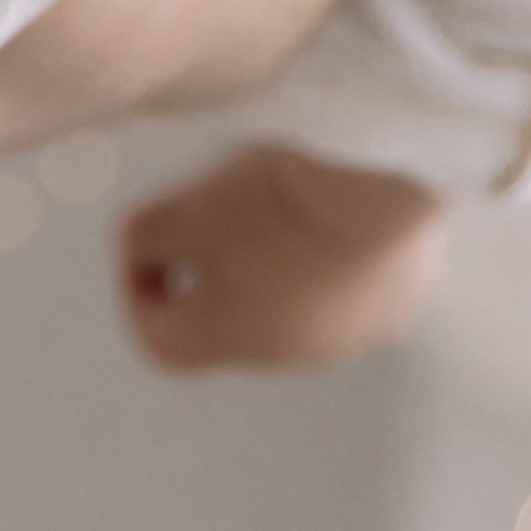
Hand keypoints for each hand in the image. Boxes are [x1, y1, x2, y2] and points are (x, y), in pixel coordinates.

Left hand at [119, 145, 448, 371]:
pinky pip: (351, 285)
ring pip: (295, 303)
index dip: (138, 293)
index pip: (163, 343)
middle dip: (211, 269)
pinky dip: (332, 252)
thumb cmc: (279, 194)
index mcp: (234, 336)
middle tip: (215, 205)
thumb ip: (149, 233)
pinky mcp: (395, 302)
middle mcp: (293, 351)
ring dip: (276, 259)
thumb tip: (135, 247)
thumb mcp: (192, 205)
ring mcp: (351, 332)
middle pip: (232, 322)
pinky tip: (333, 203)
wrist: (384, 179)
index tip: (141, 243)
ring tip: (280, 195)